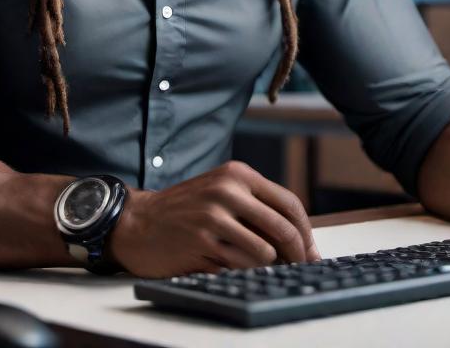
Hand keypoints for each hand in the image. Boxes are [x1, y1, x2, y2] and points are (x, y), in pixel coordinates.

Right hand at [107, 160, 320, 277]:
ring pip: (263, 253)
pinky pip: (238, 268)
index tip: (311, 250)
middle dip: (297, 255)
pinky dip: (242, 274)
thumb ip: (256, 206)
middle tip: (299, 268)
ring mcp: (213, 218)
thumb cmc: (186, 208)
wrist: (138, 221)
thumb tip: (298, 238)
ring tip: (258, 267)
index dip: (305, 231)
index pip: (289, 203)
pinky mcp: (201, 244)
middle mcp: (228, 191)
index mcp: (238, 174)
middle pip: (282, 229)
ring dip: (266, 267)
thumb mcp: (222, 191)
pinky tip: (233, 269)